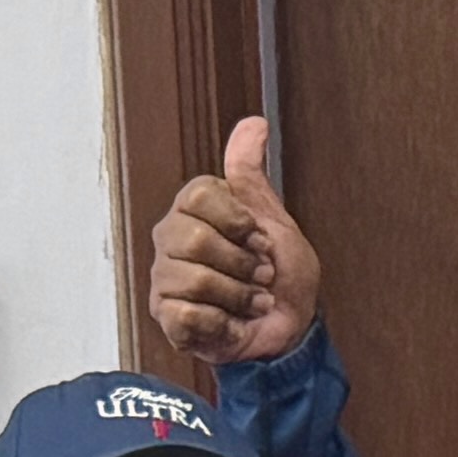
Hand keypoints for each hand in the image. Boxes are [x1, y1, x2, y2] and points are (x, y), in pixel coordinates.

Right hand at [146, 113, 320, 365]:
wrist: (292, 332)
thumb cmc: (282, 280)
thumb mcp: (275, 220)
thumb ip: (251, 175)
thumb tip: (253, 123)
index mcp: (193, 212)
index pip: (198, 196)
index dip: (238, 221)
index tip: (259, 238)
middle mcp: (171, 241)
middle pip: (195, 239)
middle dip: (243, 263)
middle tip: (260, 275)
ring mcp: (165, 279)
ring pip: (194, 279)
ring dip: (239, 296)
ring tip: (250, 301)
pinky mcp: (167, 318)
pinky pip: (188, 314)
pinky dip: (223, 322)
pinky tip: (231, 321)